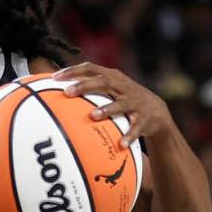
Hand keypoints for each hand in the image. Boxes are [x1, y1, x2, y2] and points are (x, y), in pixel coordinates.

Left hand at [54, 62, 173, 147]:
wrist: (157, 111)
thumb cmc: (123, 98)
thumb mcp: (109, 88)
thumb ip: (88, 85)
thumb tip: (54, 88)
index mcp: (112, 77)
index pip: (91, 68)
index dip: (73, 70)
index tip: (54, 77)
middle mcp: (123, 86)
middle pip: (104, 82)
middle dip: (85, 86)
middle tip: (67, 92)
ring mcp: (135, 102)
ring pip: (121, 104)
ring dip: (107, 109)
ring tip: (93, 116)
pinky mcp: (145, 118)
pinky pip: (136, 127)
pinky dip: (129, 135)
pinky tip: (120, 144)